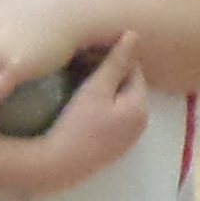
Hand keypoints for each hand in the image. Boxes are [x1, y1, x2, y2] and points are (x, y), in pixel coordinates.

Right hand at [4, 32, 152, 196]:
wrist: (59, 166)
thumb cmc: (78, 125)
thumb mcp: (96, 89)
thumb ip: (116, 62)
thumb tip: (134, 34)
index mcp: (141, 107)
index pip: (134, 70)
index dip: (113, 57)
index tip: (89, 52)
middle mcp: (141, 124)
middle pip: (128, 86)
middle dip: (110, 72)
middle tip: (82, 64)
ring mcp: (127, 138)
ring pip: (119, 102)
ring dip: (105, 89)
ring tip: (79, 80)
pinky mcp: (113, 147)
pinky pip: (112, 117)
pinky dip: (102, 107)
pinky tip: (82, 105)